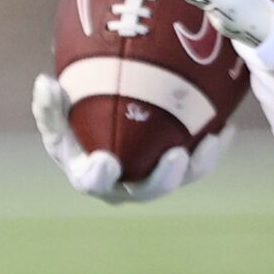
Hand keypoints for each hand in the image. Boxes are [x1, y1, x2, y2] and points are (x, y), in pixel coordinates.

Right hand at [30, 74, 231, 203]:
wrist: (104, 127)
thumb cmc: (74, 120)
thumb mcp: (56, 113)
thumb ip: (50, 103)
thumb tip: (46, 82)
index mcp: (89, 175)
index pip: (91, 181)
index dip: (98, 175)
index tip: (106, 160)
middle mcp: (124, 186)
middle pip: (146, 191)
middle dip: (163, 178)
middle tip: (177, 155)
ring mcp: (152, 179)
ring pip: (180, 179)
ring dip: (199, 163)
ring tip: (214, 139)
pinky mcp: (177, 170)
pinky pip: (198, 163)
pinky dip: (212, 147)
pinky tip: (227, 126)